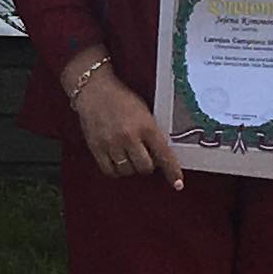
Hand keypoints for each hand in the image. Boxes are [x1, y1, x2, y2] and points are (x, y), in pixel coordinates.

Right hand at [70, 67, 180, 187]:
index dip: (172, 172)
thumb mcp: (144, 112)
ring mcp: (111, 143)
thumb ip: (152, 133)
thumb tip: (161, 156)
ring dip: (131, 167)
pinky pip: (109, 171)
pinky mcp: (96, 147)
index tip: (178, 183)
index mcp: (146, 125)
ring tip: (127, 155)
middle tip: (143, 156)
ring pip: (127, 171)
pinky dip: (116, 170)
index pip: (164, 155)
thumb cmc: (121, 99)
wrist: (94, 90)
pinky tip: (117, 160)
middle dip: (147, 165)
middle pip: (145, 167)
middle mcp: (129, 136)